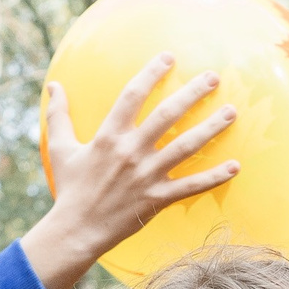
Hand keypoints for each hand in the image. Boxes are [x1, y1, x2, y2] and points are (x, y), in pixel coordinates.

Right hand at [21, 56, 238, 288]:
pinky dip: (215, 177)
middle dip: (192, 93)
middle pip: (167, 114)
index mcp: (109, 135)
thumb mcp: (60, 148)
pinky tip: (235, 166)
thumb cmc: (70, 188)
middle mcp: (131, 151)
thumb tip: (53, 84)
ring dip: (211, 128)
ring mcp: (147, 175)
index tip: (169, 57)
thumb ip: (58, 115)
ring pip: (186, 146)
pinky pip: (191, 186)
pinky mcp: (158, 198)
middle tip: (214, 77)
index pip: (133, 94)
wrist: (76, 230)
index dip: (152, 73)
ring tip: (232, 112)